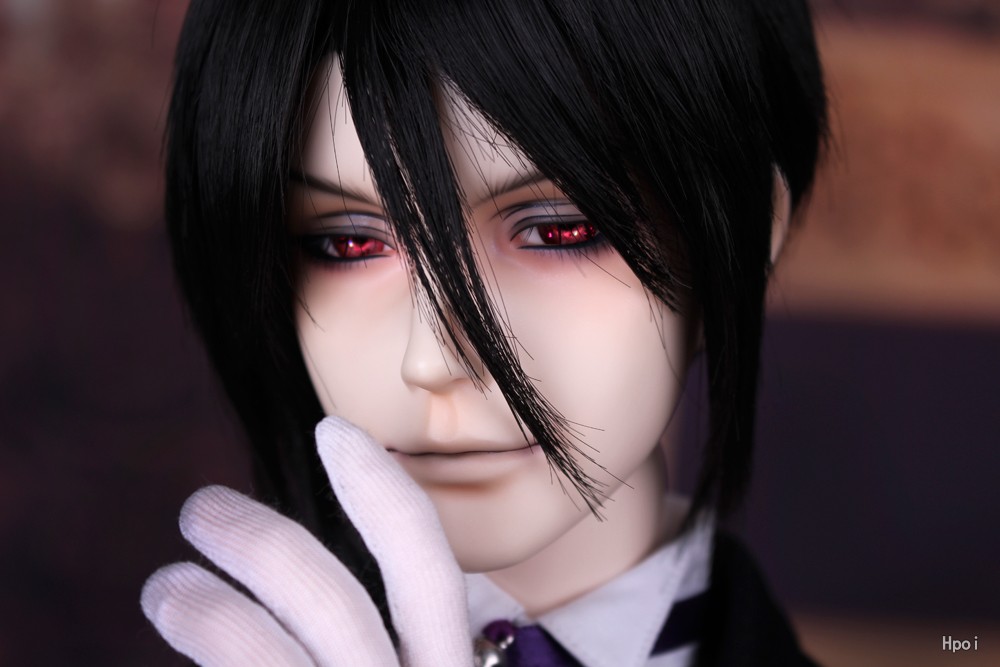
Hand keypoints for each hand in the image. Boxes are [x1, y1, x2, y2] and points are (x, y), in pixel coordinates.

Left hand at [142, 416, 471, 665]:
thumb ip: (370, 636)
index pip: (428, 569)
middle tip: (200, 508)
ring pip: (259, 652)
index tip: (331, 430)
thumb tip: (291, 556)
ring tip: (165, 586)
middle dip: (257, 539)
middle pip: (330, 599)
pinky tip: (176, 641)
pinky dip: (205, 645)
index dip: (381, 492)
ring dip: (200, 607)